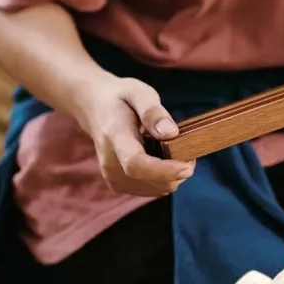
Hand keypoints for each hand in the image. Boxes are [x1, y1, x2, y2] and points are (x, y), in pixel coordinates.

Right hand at [80, 76, 194, 195]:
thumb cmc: (121, 98)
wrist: (96, 109)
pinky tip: (162, 159)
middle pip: (151, 180)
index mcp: (114, 137)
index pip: (136, 163)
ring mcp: (113, 177)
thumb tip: (171, 133)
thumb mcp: (139, 93)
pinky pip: (151, 190)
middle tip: (187, 147)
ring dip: (173, 175)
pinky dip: (164, 179)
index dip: (164, 170)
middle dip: (177, 170)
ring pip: (156, 189)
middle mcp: (110, 163)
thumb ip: (153, 112)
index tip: (188, 167)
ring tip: (173, 150)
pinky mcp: (118, 185)